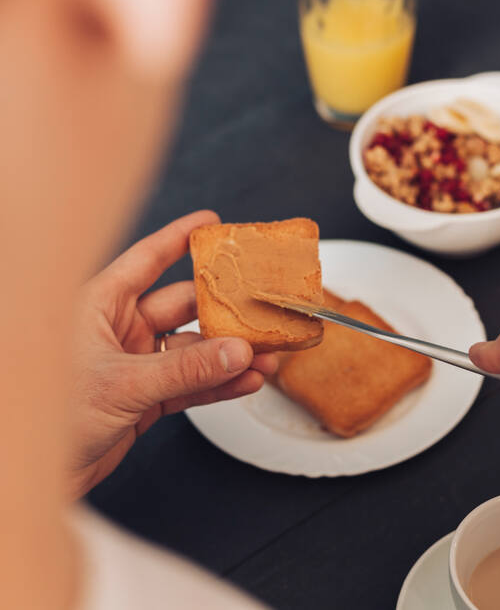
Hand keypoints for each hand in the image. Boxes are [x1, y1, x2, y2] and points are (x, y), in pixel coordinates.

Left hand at [68, 211, 276, 496]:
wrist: (34, 474)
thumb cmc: (47, 416)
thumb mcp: (122, 384)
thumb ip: (185, 370)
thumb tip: (237, 353)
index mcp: (99, 306)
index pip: (145, 261)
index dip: (179, 239)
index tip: (211, 224)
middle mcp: (118, 329)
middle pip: (182, 308)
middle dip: (221, 312)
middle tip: (257, 312)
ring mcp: (134, 363)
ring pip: (193, 351)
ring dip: (228, 356)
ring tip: (266, 356)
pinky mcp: (145, 397)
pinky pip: (191, 384)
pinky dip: (218, 385)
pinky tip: (245, 382)